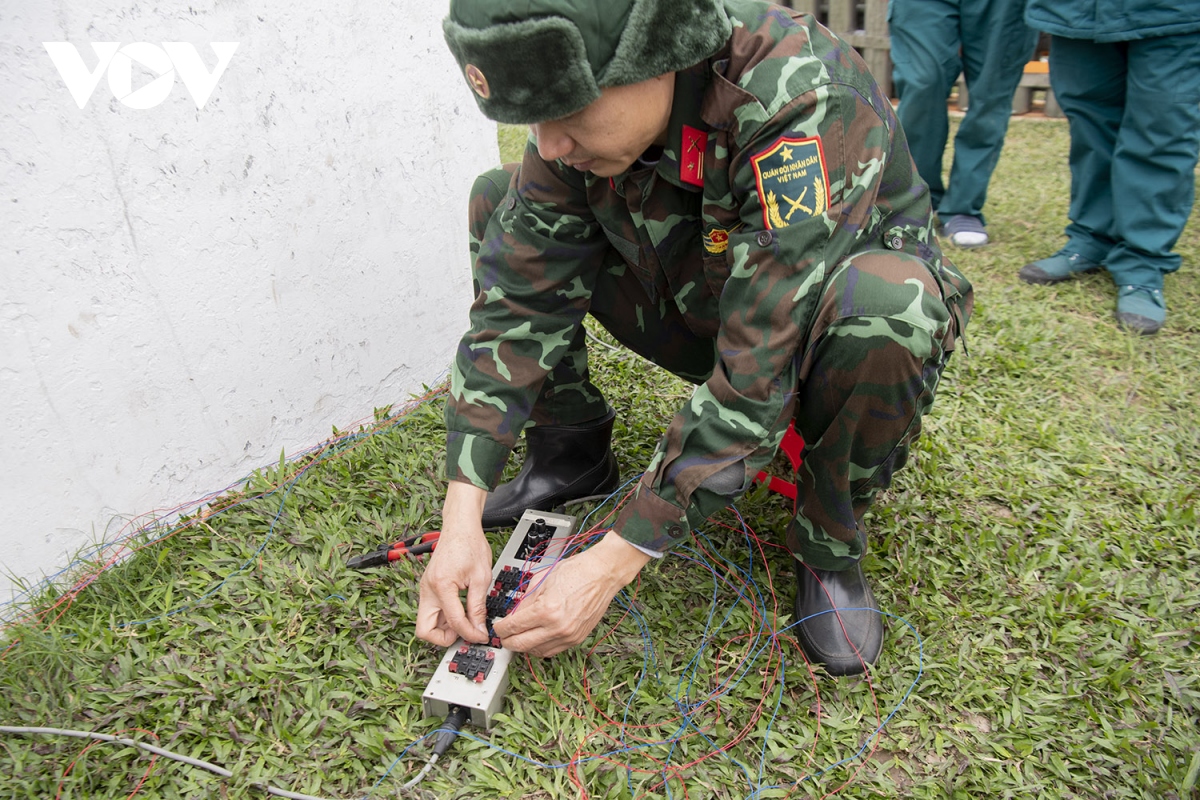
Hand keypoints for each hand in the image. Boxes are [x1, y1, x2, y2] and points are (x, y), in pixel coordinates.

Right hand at [415, 482, 492, 646]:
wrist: (460, 527)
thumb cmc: (469, 545)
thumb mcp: (481, 578)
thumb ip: (478, 607)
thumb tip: (479, 629)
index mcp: (441, 586)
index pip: (454, 622)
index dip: (470, 633)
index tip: (481, 636)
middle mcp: (428, 590)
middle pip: (424, 630)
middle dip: (444, 638)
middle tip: (463, 633)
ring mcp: (426, 589)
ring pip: (426, 623)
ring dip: (444, 628)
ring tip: (466, 621)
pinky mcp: (429, 588)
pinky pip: (432, 612)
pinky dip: (444, 618)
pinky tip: (461, 611)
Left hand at [492, 531, 651, 656]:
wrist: (602, 573)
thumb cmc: (577, 571)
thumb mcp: (542, 579)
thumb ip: (526, 599)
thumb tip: (514, 613)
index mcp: (546, 609)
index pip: (513, 627)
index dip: (501, 629)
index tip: (497, 627)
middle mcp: (557, 626)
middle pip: (521, 644)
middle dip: (508, 641)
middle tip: (503, 636)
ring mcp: (568, 635)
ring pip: (536, 652)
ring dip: (524, 646)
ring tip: (520, 637)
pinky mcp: (577, 639)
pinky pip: (553, 651)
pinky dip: (541, 647)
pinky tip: (536, 639)